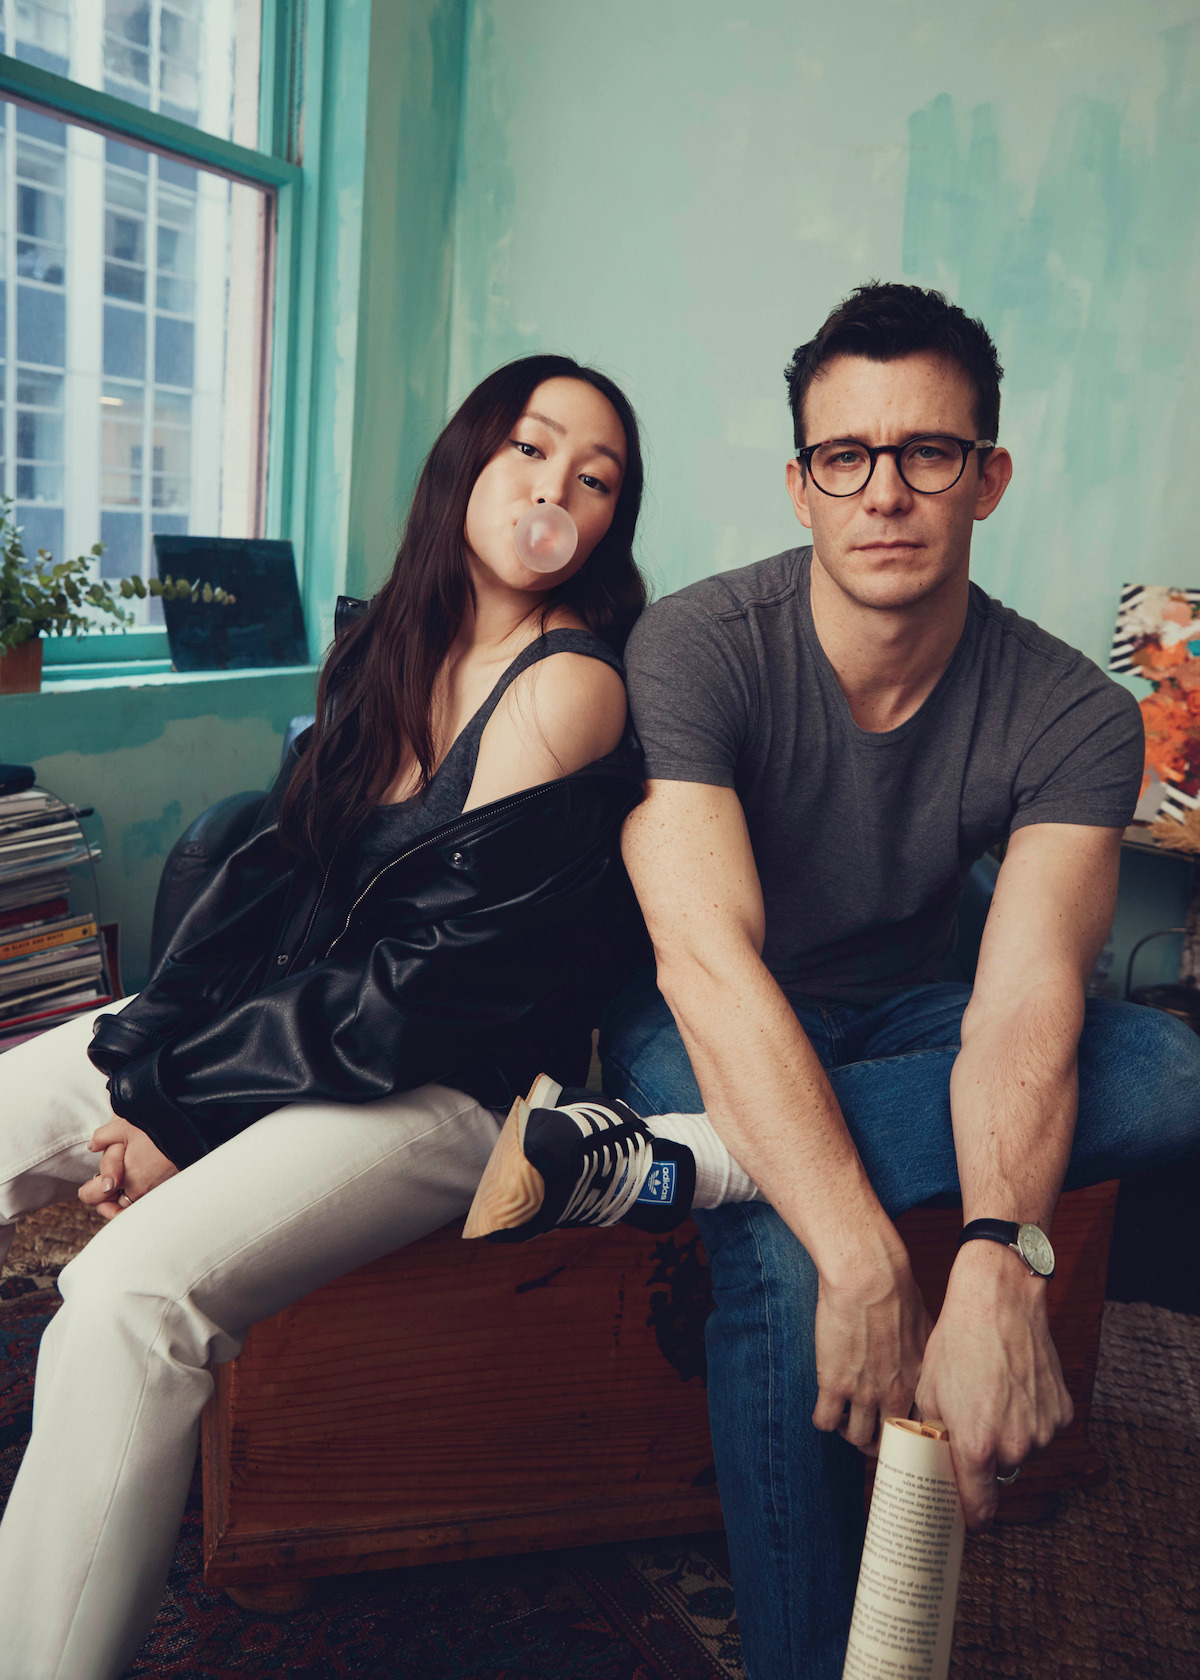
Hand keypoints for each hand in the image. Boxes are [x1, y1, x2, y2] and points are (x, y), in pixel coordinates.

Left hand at [78, 1116, 179, 1220]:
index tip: (92, 1183)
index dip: (87, 1190)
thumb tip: (92, 1147)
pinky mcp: (171, 1190)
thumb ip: (102, 1137)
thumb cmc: (160, 1128)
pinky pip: (151, 1203)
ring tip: (127, 1187)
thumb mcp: (124, 1126)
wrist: (195, 1129)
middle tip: (109, 1188)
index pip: (92, 1196)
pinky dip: (144, 1199)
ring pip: (132, 1209)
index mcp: (123, 1178)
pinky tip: (147, 1183)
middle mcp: (140, 1192)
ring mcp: (157, 1193)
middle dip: (107, 1200)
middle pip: (112, 1209)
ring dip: (126, 1201)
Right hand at [812, 1242, 930, 1454]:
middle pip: (890, 1443)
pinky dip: (824, 1419)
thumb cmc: (897, 1290)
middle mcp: (896, 1394)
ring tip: (845, 1414)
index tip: (900, 1432)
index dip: (910, 1437)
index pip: (922, 1432)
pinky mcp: (834, 1384)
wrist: (868, 1275)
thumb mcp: (925, 1328)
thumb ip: (923, 1355)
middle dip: (879, 1441)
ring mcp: (864, 1393)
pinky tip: (825, 1405)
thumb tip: (922, 1362)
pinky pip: (825, 1422)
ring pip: (857, 1438)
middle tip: (869, 1429)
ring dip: (849, 1431)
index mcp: (920, 1383)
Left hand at [914, 1240, 1072, 1529]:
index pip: (979, 1509)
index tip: (965, 1517)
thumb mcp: (930, 1391)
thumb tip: (930, 1458)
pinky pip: (1041, 1428)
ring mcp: (1042, 1430)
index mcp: (977, 1446)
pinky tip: (1013, 1386)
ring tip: (990, 1395)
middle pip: (998, 1474)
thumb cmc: (957, 1342)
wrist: (998, 1302)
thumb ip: (934, 1434)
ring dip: (1008, 1436)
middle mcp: (1014, 1446)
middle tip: (971, 1426)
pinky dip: (1029, 1416)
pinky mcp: (1061, 1412)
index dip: (970, 1516)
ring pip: (1022, 1450)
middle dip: (984, 1459)